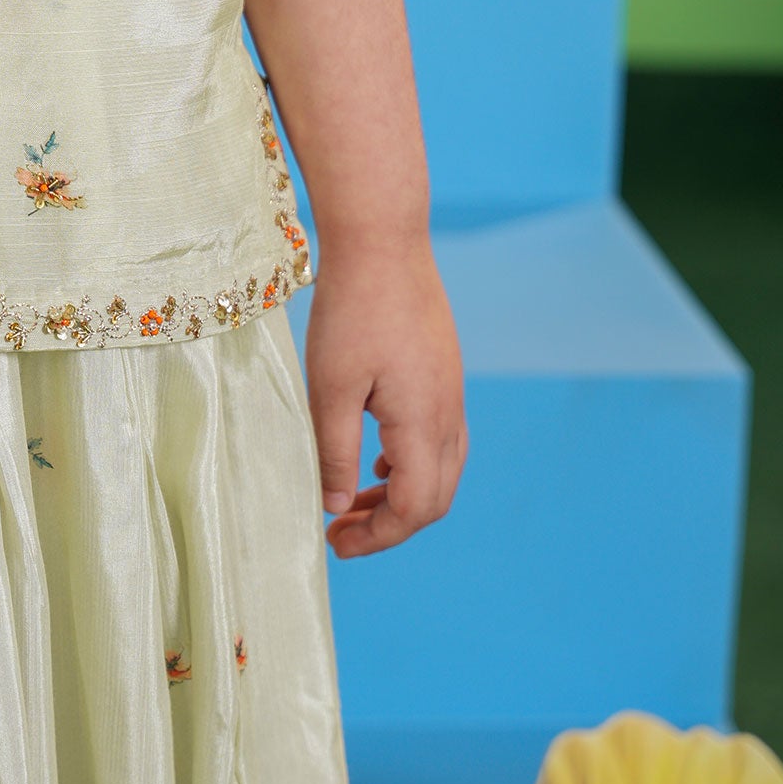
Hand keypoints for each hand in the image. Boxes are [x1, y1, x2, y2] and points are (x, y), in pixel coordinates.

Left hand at [304, 236, 466, 556]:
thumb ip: (336, 451)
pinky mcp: (443, 373)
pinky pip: (440, 438)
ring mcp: (451, 391)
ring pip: (441, 469)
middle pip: (434, 497)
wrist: (384, 240)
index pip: (414, 508)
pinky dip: (411, 462)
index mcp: (424, 423)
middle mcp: (448, 413)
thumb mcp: (331, 386)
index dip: (378, 536)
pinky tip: (376, 457)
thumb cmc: (351, 310)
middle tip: (340, 530)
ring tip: (352, 499)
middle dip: (389, 523)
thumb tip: (336, 507)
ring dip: (399, 493)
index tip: (336, 543)